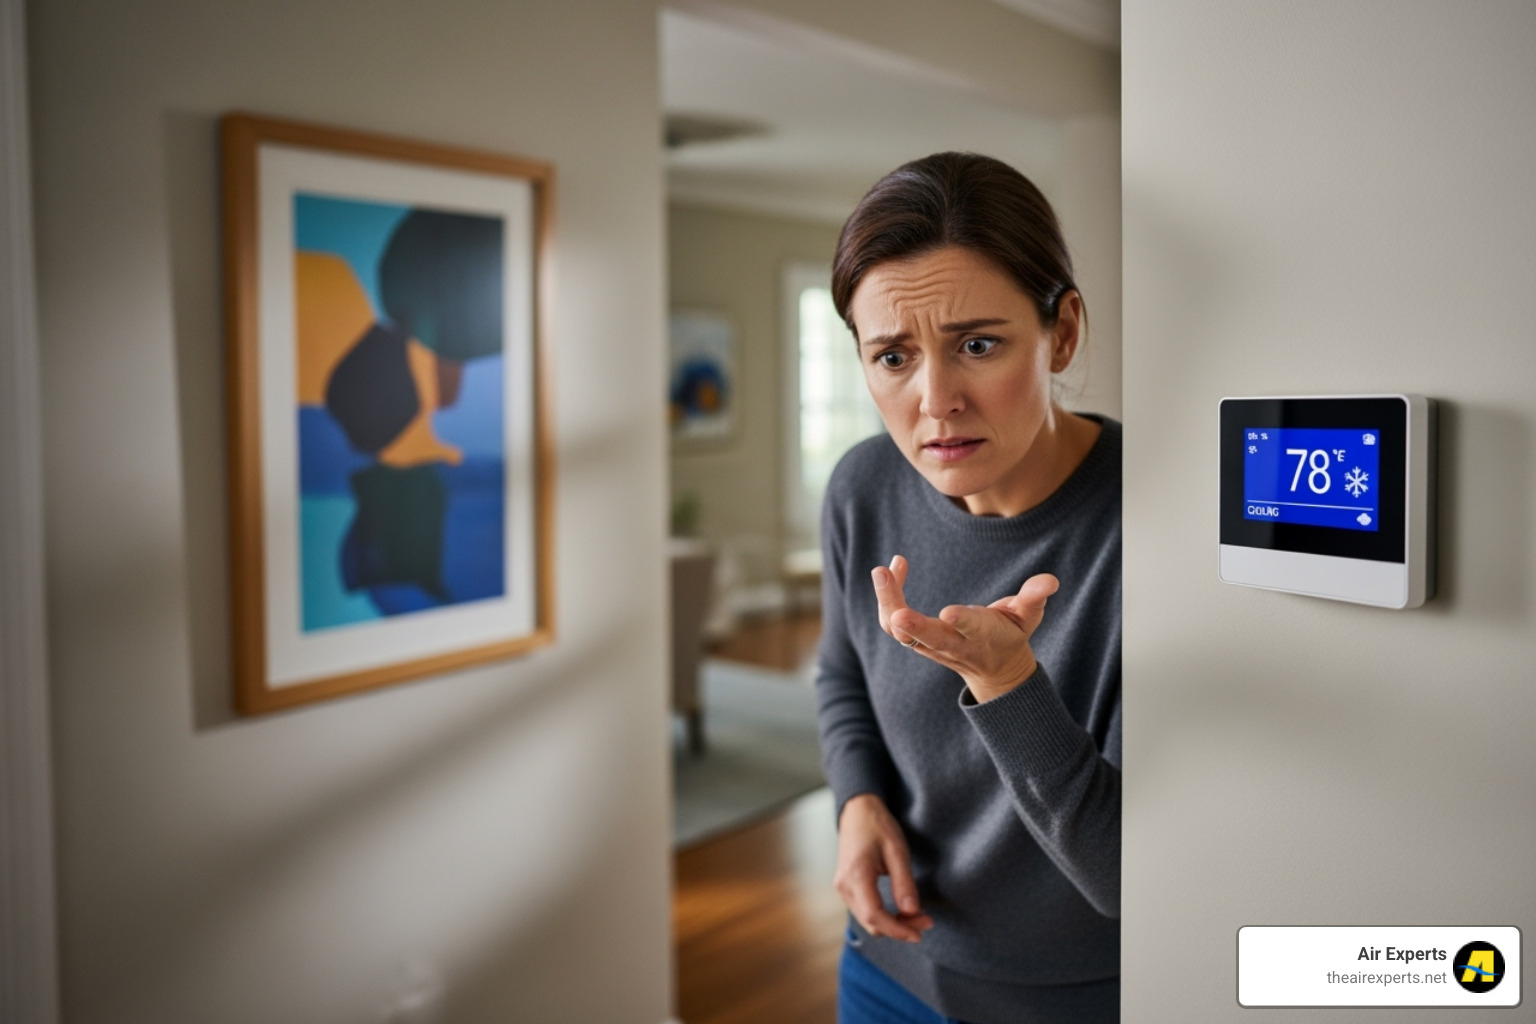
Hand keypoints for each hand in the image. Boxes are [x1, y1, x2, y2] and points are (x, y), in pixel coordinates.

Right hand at [834, 793, 933, 943]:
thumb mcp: (896, 851)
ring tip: (917, 915)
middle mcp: (844, 887)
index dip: (898, 929)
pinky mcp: (847, 888)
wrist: (857, 811)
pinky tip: (901, 910)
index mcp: (855, 876)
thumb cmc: (877, 826)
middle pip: (871, 923)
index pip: (875, 915)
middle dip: (899, 928)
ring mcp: (843, 889)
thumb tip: (913, 912)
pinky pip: (865, 911)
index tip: (919, 934)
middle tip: (927, 920)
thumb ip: (904, 883)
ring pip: (868, 920)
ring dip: (892, 923)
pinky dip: (884, 916)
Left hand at [872, 555, 1058, 702]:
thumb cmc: (1011, 633)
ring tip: (882, 570)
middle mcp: (952, 644)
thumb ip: (1034, 598)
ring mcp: (930, 645)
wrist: (994, 668)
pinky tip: (891, 568)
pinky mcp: (916, 639)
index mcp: (981, 636)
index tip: (949, 611)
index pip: (971, 630)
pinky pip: (892, 623)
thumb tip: (1050, 581)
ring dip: (887, 602)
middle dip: (909, 619)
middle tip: (889, 589)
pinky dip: (887, 599)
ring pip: (900, 632)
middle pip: (926, 637)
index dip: (962, 622)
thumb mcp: (1028, 617)